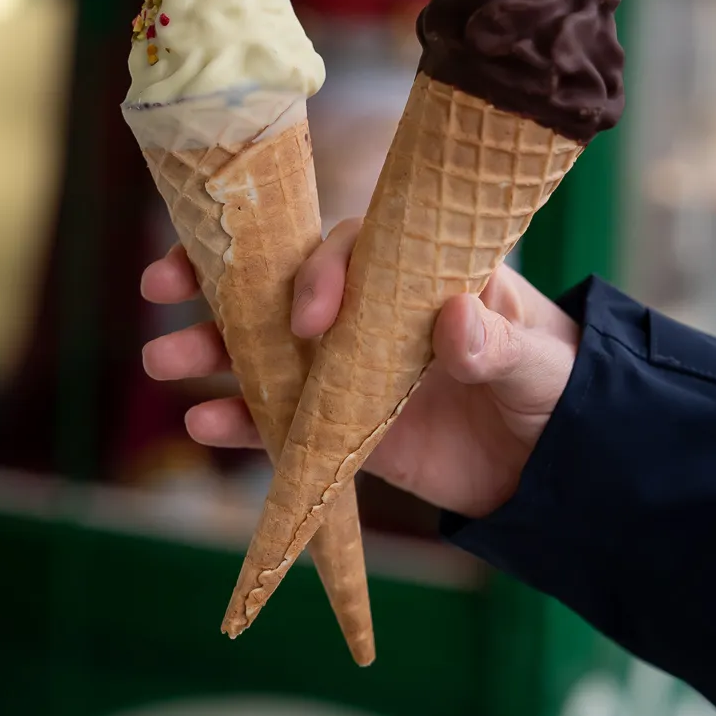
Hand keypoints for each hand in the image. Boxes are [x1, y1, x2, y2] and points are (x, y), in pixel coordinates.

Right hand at [141, 220, 578, 517]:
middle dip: (223, 280)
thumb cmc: (555, 384)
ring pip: (268, 349)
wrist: (552, 466)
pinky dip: (241, 421)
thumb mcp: (539, 362)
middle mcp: (370, 310)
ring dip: (213, 350)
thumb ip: (498, 342)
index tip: (308, 318)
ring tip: (160, 360)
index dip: (321, 271)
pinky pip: (281, 419)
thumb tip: (453, 319)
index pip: (354, 249)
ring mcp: (348, 366)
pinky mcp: (340, 423)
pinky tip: (203, 422)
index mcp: (417, 273)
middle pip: (284, 282)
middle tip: (164, 281)